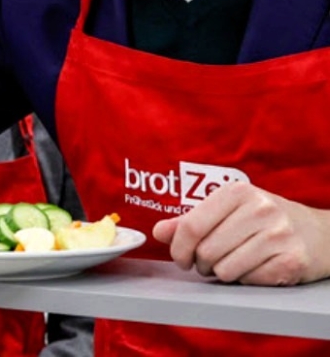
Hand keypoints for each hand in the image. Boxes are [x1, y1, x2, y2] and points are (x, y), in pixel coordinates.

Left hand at [153, 181, 329, 285]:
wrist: (320, 233)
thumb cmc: (266, 220)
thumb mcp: (228, 210)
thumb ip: (190, 220)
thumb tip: (158, 232)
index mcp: (238, 192)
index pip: (191, 225)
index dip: (178, 248)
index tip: (180, 258)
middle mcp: (260, 210)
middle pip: (206, 251)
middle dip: (200, 264)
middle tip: (208, 263)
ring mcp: (279, 235)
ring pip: (225, 269)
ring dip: (221, 274)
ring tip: (232, 264)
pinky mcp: (292, 261)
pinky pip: (249, 281)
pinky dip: (245, 280)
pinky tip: (254, 268)